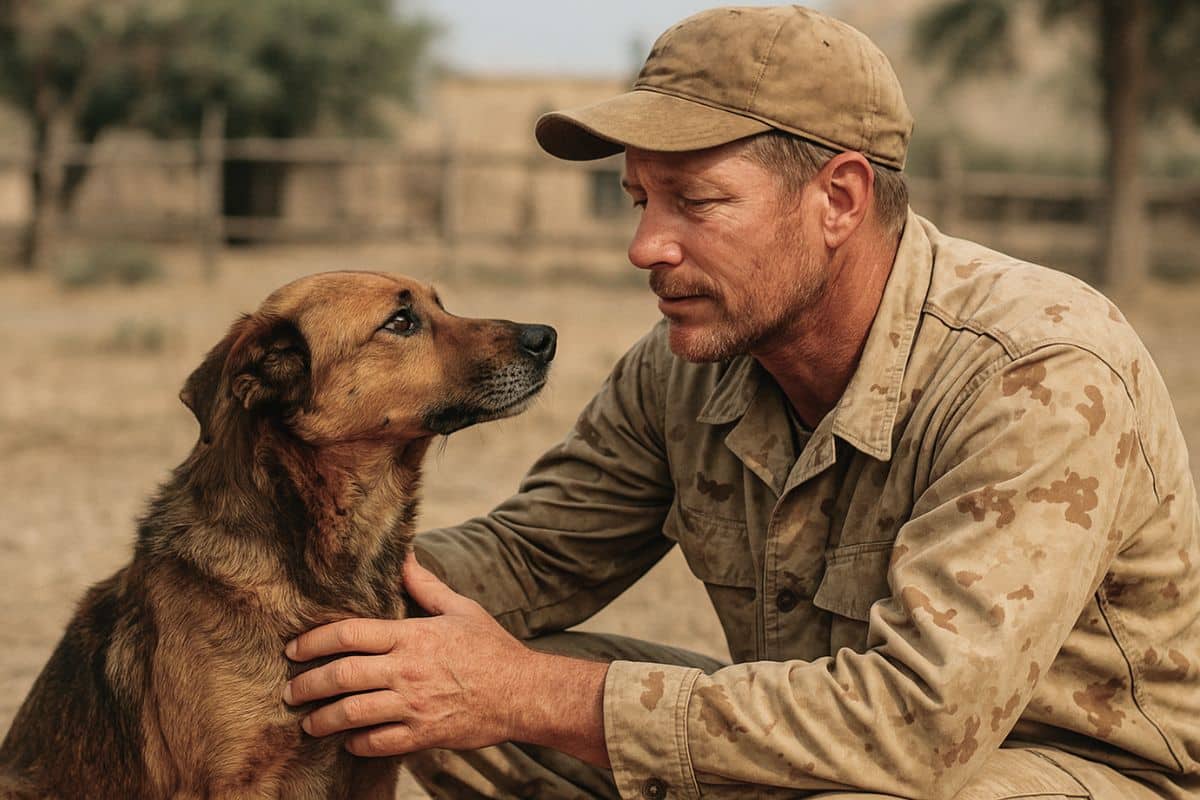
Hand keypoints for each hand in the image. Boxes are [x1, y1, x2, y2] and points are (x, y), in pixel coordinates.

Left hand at [283, 552, 609, 764]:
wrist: (523, 692)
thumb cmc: (492, 648)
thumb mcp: (460, 609)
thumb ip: (425, 585)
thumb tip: (403, 556)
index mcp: (412, 636)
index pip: (349, 634)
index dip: (314, 640)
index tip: (294, 648)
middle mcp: (407, 670)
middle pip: (342, 676)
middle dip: (308, 685)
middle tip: (291, 691)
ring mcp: (414, 705)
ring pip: (353, 714)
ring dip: (323, 720)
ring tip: (309, 723)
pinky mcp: (424, 734)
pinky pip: (379, 743)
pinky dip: (357, 743)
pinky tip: (349, 740)